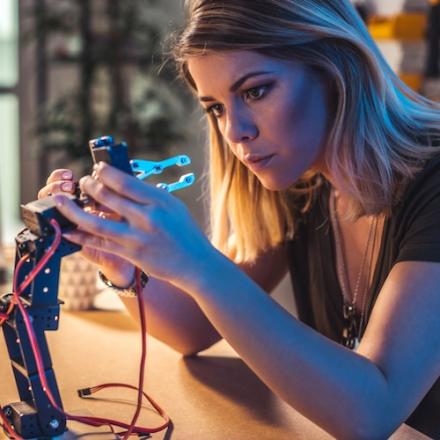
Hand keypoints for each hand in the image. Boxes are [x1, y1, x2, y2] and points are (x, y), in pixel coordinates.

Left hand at [52, 162, 214, 288]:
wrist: (195, 262)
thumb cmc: (184, 231)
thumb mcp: (172, 206)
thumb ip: (148, 195)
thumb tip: (121, 183)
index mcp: (158, 201)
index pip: (124, 182)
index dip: (105, 173)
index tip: (97, 169)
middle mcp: (147, 217)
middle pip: (108, 197)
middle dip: (89, 186)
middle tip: (83, 182)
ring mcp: (137, 237)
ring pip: (96, 221)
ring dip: (74, 210)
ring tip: (60, 200)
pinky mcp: (131, 254)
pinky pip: (100, 243)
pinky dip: (81, 236)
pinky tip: (68, 230)